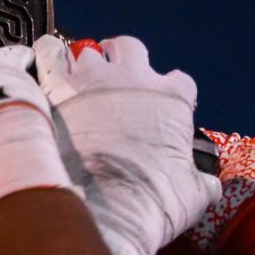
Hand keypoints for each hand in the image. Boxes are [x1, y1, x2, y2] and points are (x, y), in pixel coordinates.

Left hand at [33, 34, 219, 254]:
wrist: (104, 207)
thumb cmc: (151, 201)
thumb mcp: (192, 196)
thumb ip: (202, 183)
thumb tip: (210, 187)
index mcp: (172, 99)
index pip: (180, 82)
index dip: (171, 93)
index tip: (162, 109)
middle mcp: (134, 78)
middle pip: (131, 47)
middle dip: (123, 58)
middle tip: (113, 78)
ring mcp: (94, 78)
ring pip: (88, 49)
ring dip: (83, 62)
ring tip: (76, 79)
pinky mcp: (57, 86)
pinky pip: (49, 53)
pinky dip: (47, 56)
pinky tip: (44, 67)